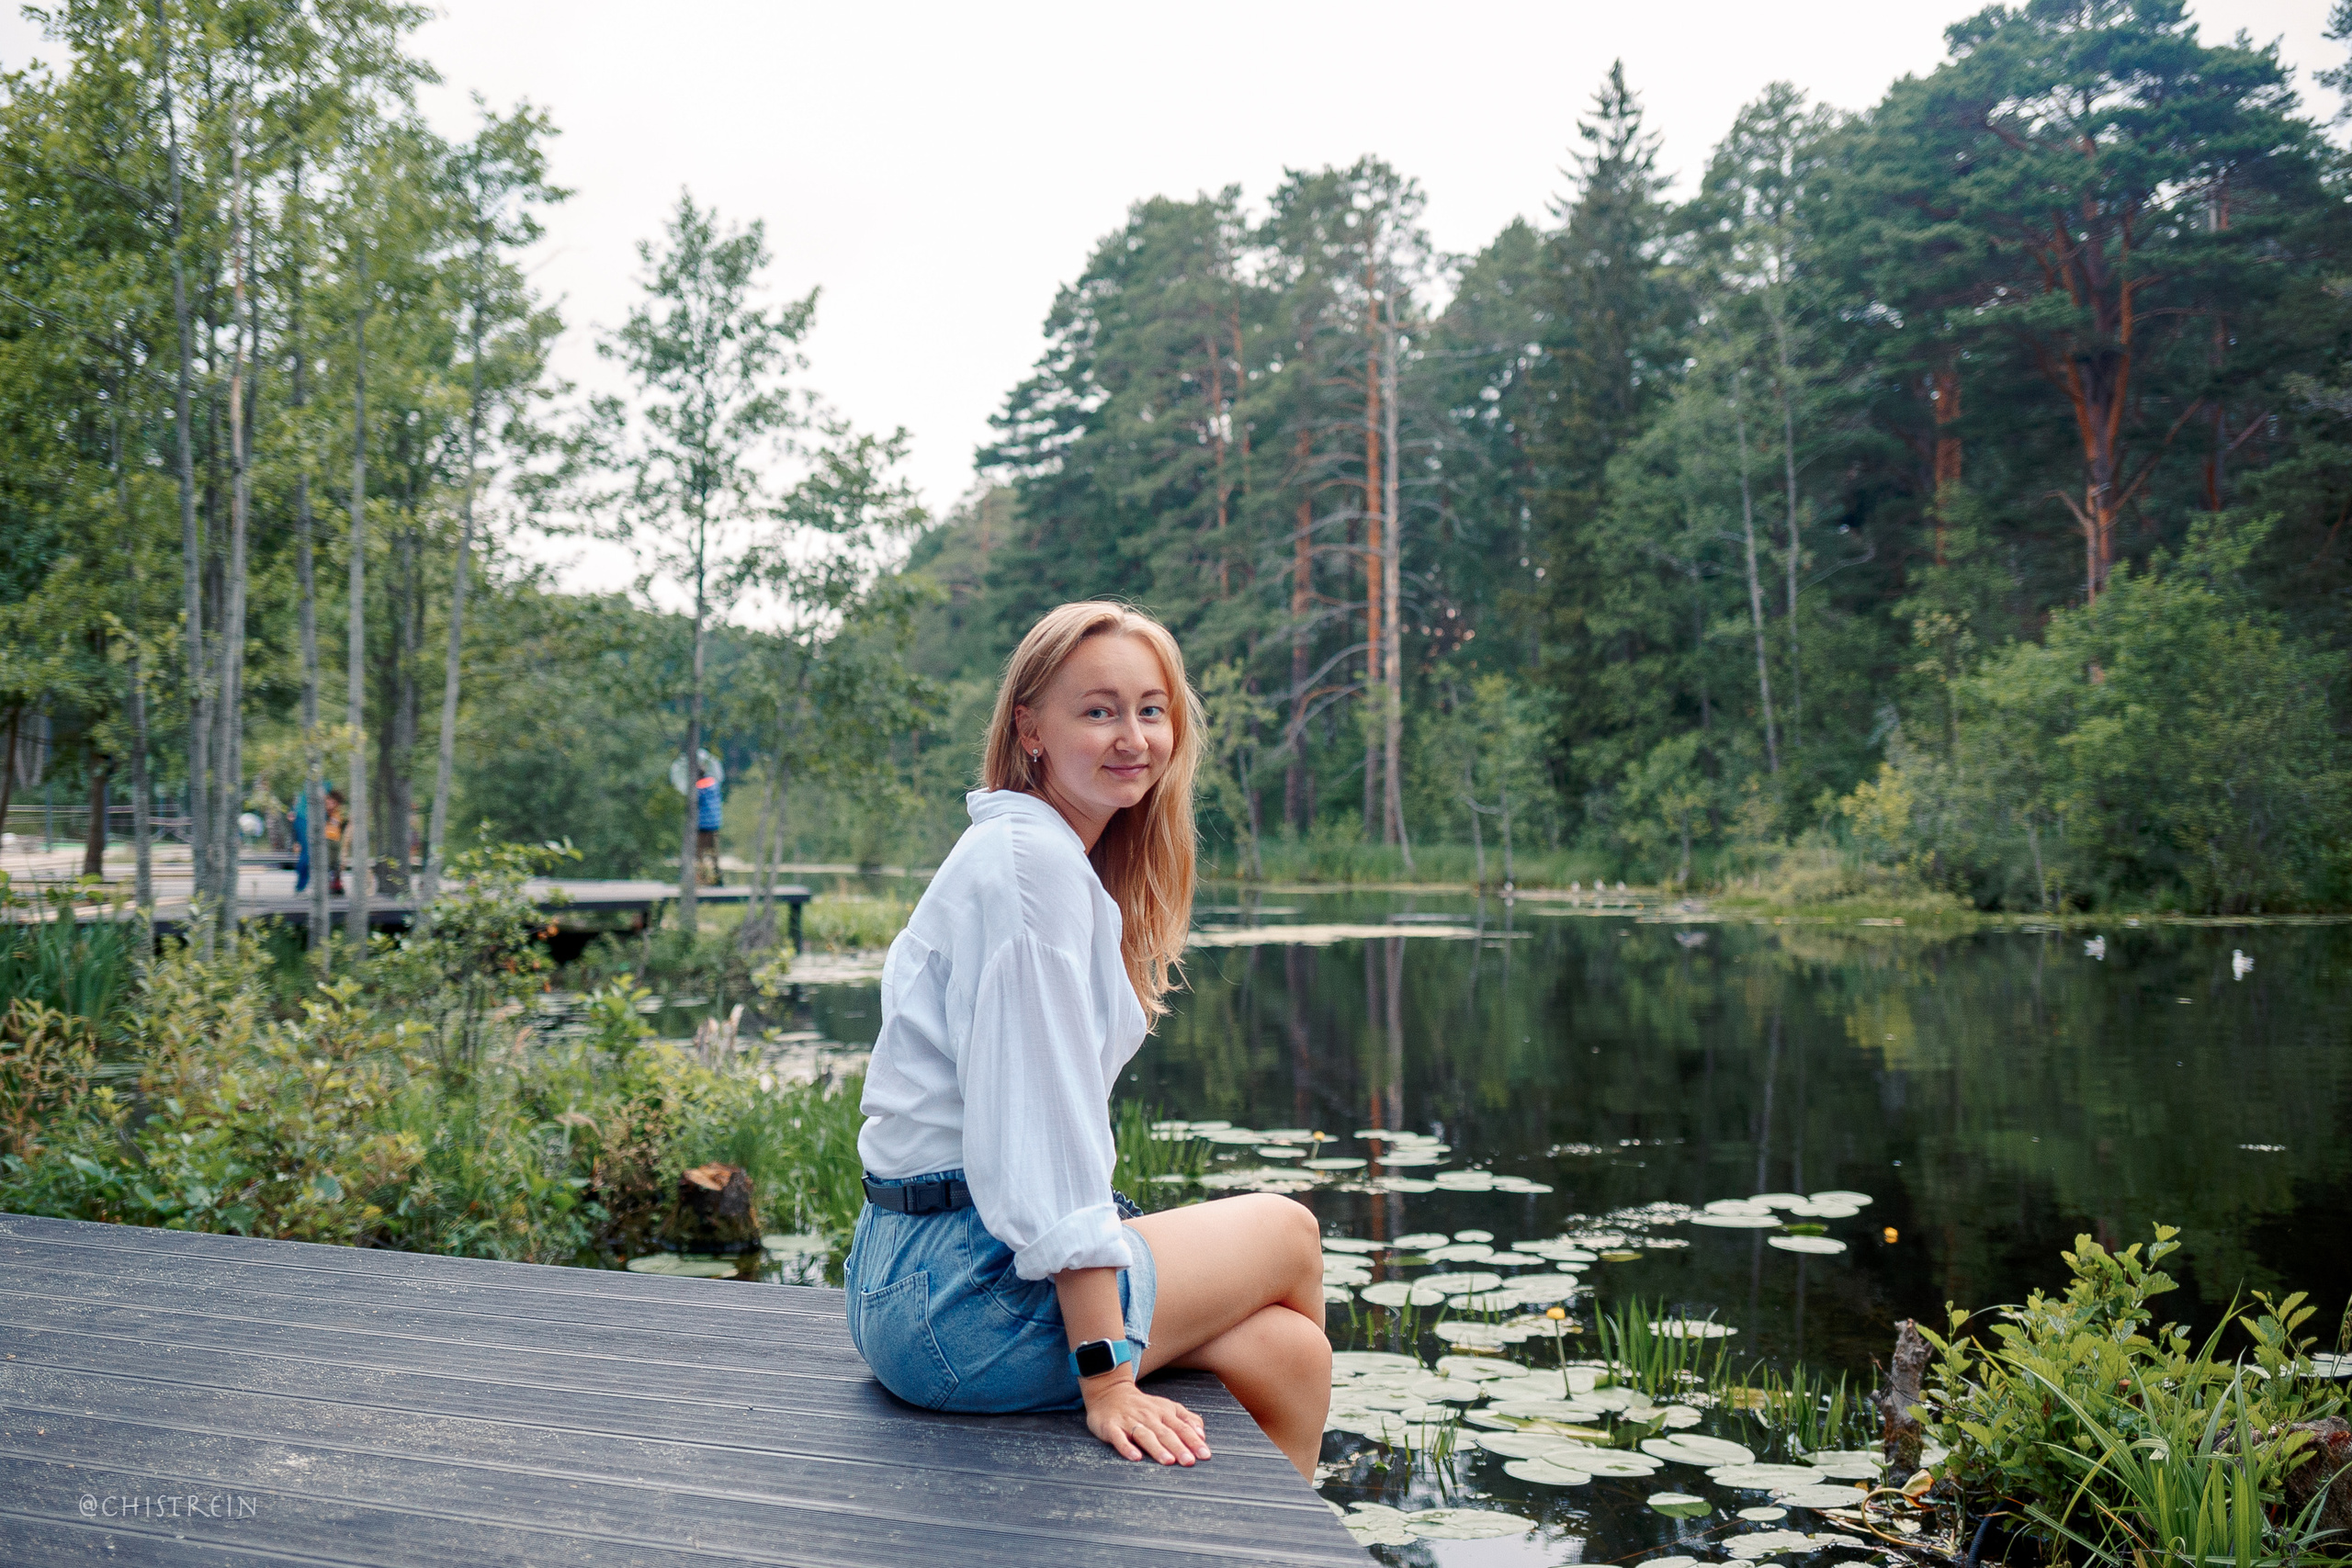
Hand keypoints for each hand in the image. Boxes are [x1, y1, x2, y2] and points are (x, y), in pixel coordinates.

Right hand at [1081, 1374, 1212, 1465]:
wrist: (1110, 1392)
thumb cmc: (1144, 1406)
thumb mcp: (1168, 1407)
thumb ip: (1186, 1419)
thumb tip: (1202, 1434)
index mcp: (1164, 1412)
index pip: (1182, 1428)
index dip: (1194, 1441)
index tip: (1205, 1455)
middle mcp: (1149, 1417)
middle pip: (1166, 1433)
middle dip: (1178, 1447)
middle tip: (1189, 1461)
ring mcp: (1129, 1421)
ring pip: (1145, 1435)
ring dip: (1157, 1448)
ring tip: (1168, 1461)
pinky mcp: (1112, 1427)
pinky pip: (1119, 1438)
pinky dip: (1127, 1447)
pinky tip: (1135, 1457)